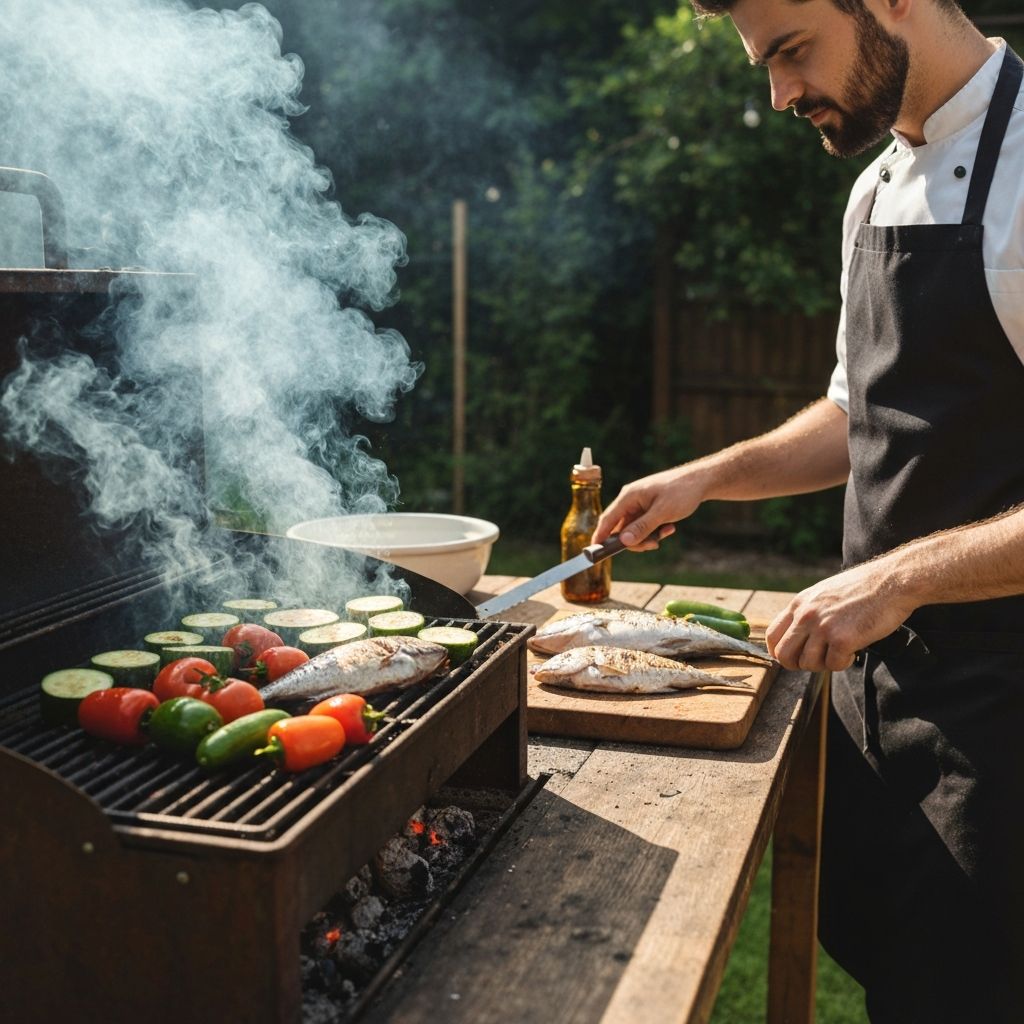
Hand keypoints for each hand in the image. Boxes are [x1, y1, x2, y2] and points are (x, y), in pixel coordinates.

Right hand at [593, 466, 703, 548]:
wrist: (701, 481)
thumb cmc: (681, 491)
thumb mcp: (662, 512)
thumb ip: (642, 527)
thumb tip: (623, 541)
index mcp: (629, 496)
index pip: (608, 519)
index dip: (600, 536)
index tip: (595, 551)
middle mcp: (631, 501)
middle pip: (622, 529)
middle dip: (636, 541)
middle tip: (654, 545)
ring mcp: (640, 505)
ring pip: (635, 531)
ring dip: (650, 537)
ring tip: (668, 531)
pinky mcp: (649, 509)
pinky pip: (645, 527)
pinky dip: (656, 531)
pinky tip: (670, 527)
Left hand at [765, 558, 916, 671]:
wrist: (891, 581)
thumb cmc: (862, 588)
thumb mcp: (823, 593)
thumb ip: (808, 612)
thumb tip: (798, 638)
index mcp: (799, 603)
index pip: (773, 635)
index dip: (779, 652)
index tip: (793, 657)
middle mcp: (806, 615)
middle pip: (784, 655)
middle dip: (798, 664)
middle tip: (818, 660)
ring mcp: (823, 627)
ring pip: (808, 664)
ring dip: (824, 664)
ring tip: (839, 652)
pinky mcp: (842, 639)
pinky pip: (833, 665)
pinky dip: (844, 663)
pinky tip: (853, 651)